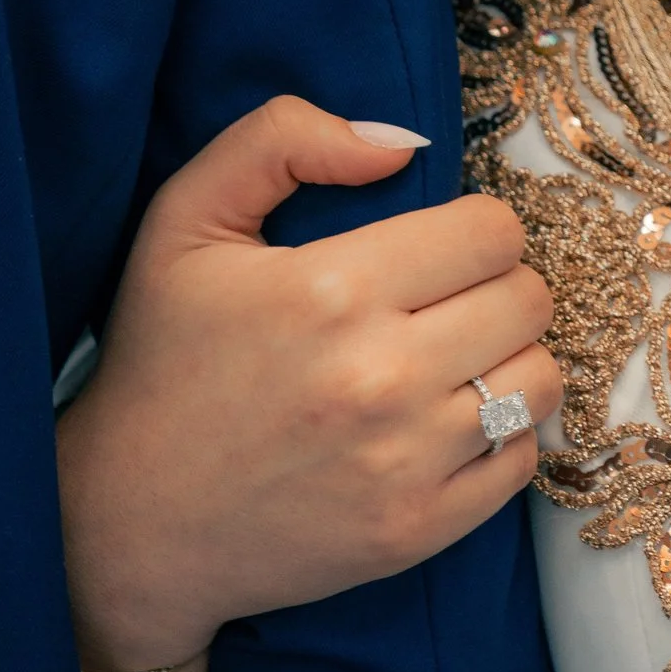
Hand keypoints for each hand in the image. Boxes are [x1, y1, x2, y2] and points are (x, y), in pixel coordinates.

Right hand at [59, 95, 557, 671]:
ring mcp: (405, 463)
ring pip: (538, 379)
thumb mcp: (184, 221)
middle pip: (528, 299)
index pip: (491, 231)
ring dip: (505, 361)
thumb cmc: (161, 360)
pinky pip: (521, 459)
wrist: (132, 521)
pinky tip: (439, 426)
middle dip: (494, 286)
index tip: (434, 248)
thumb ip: (280, 140)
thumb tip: (400, 143)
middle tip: (441, 302)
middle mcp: (380, 378)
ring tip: (449, 361)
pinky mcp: (418, 530)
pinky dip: (497, 437)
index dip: (471, 228)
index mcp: (330, 290)